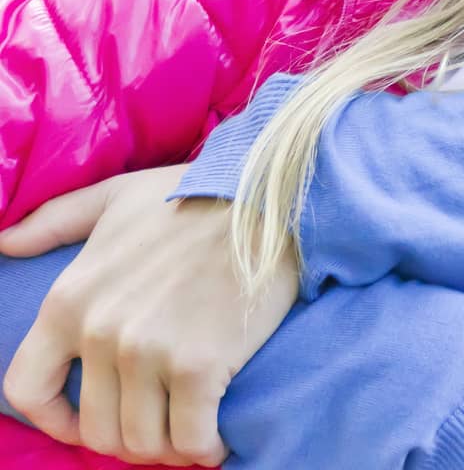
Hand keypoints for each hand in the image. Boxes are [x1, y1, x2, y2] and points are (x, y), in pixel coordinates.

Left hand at [0, 166, 298, 465]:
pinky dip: (204, 449)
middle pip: (96, 430)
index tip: (85, 419)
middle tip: (159, 414)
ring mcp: (149, 353)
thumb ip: (56, 221)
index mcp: (70, 299)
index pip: (27, 390)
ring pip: (143, 443)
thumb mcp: (115, 197)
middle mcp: (101, 332)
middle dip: (128, 433)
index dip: (54, 419)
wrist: (265, 192)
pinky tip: (216, 436)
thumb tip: (5, 242)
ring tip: (189, 424)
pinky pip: (191, 442)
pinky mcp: (198, 367)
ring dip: (168, 444)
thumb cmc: (189, 194)